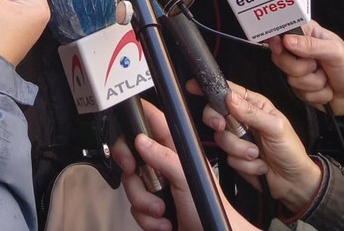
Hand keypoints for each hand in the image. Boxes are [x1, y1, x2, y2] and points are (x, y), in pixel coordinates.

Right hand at [112, 99, 258, 230]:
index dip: (136, 125)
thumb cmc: (212, 208)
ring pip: (131, 186)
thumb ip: (164, 157)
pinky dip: (147, 219)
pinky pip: (135, 209)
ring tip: (162, 209)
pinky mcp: (152, 207)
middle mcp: (164, 165)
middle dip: (134, 177)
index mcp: (176, 149)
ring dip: (144, 203)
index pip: (152, 122)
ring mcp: (157, 187)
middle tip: (141, 180)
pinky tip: (164, 221)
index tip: (130, 144)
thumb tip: (141, 140)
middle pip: (132, 158)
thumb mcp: (188, 178)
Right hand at [200, 81, 322, 211]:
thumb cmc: (290, 150)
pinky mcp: (235, 156)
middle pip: (216, 113)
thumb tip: (230, 98)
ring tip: (257, 154)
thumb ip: (252, 113)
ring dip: (240, 149)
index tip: (193, 87)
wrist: (292, 182)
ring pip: (221, 138)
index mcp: (254, 105)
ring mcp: (238, 138)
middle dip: (218, 121)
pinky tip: (258, 165)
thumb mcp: (276, 128)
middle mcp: (243, 119)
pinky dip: (244, 163)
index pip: (228, 91)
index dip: (211, 88)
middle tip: (222, 126)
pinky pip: (229, 157)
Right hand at [269, 21, 343, 132]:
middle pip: (281, 58)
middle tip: (318, 65)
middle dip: (302, 68)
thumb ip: (311, 45)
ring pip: (290, 78)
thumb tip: (286, 40)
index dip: (277, 40)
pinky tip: (325, 89)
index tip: (279, 47)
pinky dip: (316, 94)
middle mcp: (298, 51)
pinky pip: (298, 93)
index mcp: (307, 34)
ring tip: (326, 78)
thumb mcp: (334, 51)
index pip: (283, 33)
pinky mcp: (299, 88)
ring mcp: (298, 70)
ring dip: (314, 83)